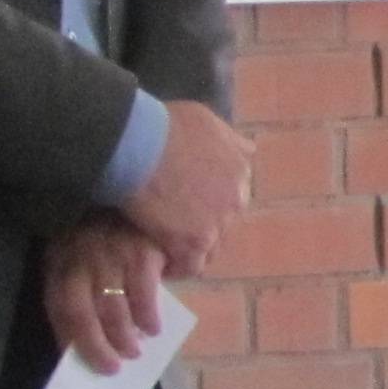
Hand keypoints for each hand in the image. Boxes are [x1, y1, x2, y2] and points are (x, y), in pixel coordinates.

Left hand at [42, 214, 169, 376]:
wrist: (134, 181)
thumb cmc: (101, 226)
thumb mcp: (76, 247)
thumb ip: (77, 282)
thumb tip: (82, 331)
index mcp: (62, 262)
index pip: (60, 309)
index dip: (71, 339)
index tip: (82, 361)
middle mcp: (82, 262)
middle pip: (86, 316)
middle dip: (100, 348)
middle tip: (114, 367)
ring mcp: (113, 257)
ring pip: (115, 311)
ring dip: (125, 338)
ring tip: (134, 351)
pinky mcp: (143, 252)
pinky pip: (145, 295)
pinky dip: (148, 317)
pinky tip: (153, 327)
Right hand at [119, 98, 249, 272]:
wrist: (138, 144)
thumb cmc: (165, 126)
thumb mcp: (206, 120)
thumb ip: (229, 139)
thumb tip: (249, 149)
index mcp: (240, 170)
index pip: (232, 197)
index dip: (209, 204)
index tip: (190, 206)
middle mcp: (236, 199)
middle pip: (223, 224)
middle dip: (203, 227)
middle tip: (174, 227)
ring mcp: (217, 223)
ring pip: (209, 248)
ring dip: (191, 249)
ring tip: (166, 247)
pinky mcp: (194, 243)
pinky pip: (191, 266)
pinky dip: (178, 267)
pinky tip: (163, 264)